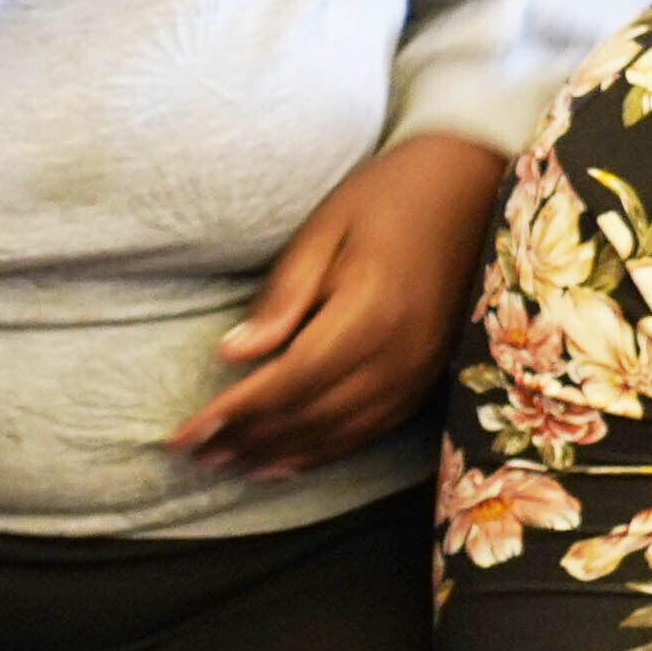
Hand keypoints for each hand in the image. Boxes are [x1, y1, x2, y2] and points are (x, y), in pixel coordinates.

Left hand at [176, 132, 509, 472]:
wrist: (466, 185)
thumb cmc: (384, 197)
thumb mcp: (323, 230)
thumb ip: (283, 297)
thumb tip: (232, 356)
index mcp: (371, 311)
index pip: (290, 378)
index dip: (236, 412)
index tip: (185, 434)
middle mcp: (400, 353)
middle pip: (311, 413)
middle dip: (247, 439)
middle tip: (193, 455)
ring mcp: (419, 371)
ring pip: (340, 432)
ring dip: (280, 453)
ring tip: (227, 465)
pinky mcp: (428, 377)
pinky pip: (371, 430)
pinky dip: (324, 451)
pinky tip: (285, 462)